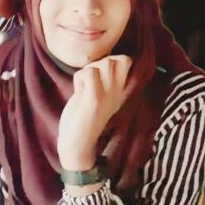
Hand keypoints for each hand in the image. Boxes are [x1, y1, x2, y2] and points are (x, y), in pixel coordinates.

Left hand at [58, 55, 131, 169]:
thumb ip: (101, 79)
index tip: (100, 74)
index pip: (127, 61)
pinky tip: (78, 94)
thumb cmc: (83, 119)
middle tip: (90, 81)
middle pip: (118, 59)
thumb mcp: (98, 97)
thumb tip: (99, 60)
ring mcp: (108, 95)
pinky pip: (89, 73)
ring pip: (104, 63)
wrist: (77, 146)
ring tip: (83, 88)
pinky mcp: (95, 99)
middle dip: (100, 62)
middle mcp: (118, 92)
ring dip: (88, 70)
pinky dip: (79, 79)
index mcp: (120, 91)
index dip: (113, 58)